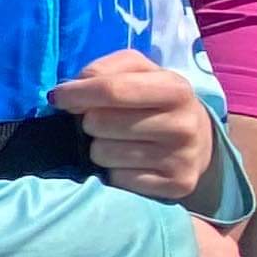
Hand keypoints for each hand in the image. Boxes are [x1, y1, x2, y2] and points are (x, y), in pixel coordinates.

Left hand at [52, 51, 221, 202]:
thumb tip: (69, 93)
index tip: (58, 97)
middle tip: (103, 121)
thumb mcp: (139, 72)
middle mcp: (182, 124)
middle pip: (100, 123)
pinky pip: (117, 180)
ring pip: (103, 153)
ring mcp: (180, 158)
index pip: (112, 90)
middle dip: (90, 121)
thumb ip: (104, 70)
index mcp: (175, 88)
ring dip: (99, 147)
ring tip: (118, 141)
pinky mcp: (175, 185)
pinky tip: (129, 163)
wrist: (199, 139)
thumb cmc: (155, 99)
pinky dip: (114, 172)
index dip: (77, 93)